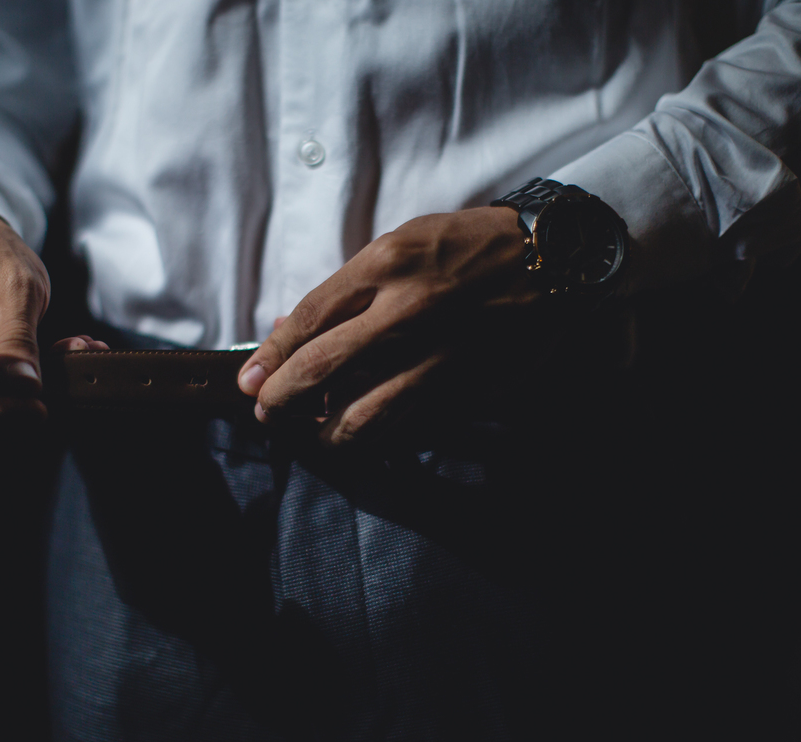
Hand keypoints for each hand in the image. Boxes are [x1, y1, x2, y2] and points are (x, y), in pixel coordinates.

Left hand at [237, 206, 535, 446]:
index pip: (308, 322)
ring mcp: (438, 356)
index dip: (270, 359)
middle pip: (322, 371)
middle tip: (266, 411)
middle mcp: (408, 312)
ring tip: (311, 432)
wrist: (552, 260)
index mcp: (386, 265)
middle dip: (281, 400)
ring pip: (362, 417)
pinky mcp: (465, 389)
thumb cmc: (468, 245)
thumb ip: (345, 290)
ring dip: (323, 434)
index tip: (249, 382)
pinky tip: (360, 435)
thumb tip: (287, 332)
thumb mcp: (400, 244)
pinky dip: (376, 439)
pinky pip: (407, 429)